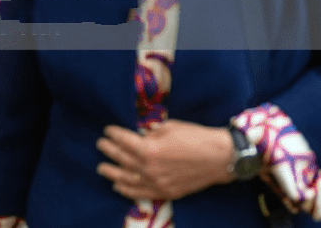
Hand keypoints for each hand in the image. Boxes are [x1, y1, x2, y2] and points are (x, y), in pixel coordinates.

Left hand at [96, 120, 234, 200]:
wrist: (219, 158)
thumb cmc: (196, 137)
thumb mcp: (170, 126)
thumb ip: (150, 132)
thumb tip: (139, 134)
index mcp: (149, 148)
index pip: (123, 140)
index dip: (113, 134)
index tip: (108, 130)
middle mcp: (150, 168)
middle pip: (121, 159)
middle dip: (109, 150)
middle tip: (101, 144)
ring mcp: (157, 182)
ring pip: (126, 179)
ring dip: (111, 173)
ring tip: (101, 168)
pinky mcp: (166, 192)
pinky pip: (141, 193)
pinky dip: (127, 190)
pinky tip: (118, 186)